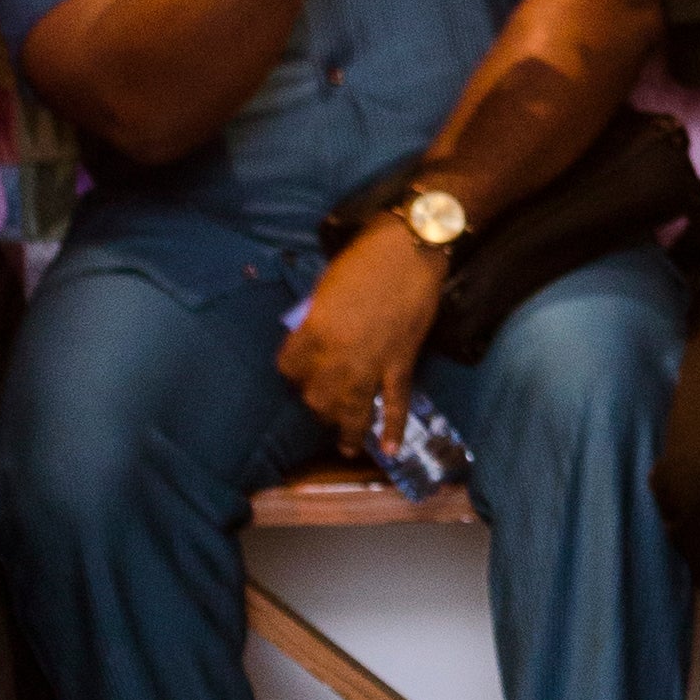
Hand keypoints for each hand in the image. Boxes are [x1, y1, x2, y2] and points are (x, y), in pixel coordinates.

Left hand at [277, 214, 447, 455]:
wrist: (410, 249)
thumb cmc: (363, 259)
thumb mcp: (325, 288)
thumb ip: (316, 319)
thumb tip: (316, 338)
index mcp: (312, 332)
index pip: (289, 368)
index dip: (292, 372)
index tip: (297, 371)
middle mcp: (336, 357)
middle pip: (317, 397)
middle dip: (317, 404)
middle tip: (322, 405)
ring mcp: (371, 364)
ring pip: (352, 409)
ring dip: (347, 431)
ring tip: (346, 447)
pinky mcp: (401, 364)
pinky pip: (395, 403)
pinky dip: (392, 428)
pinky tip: (388, 450)